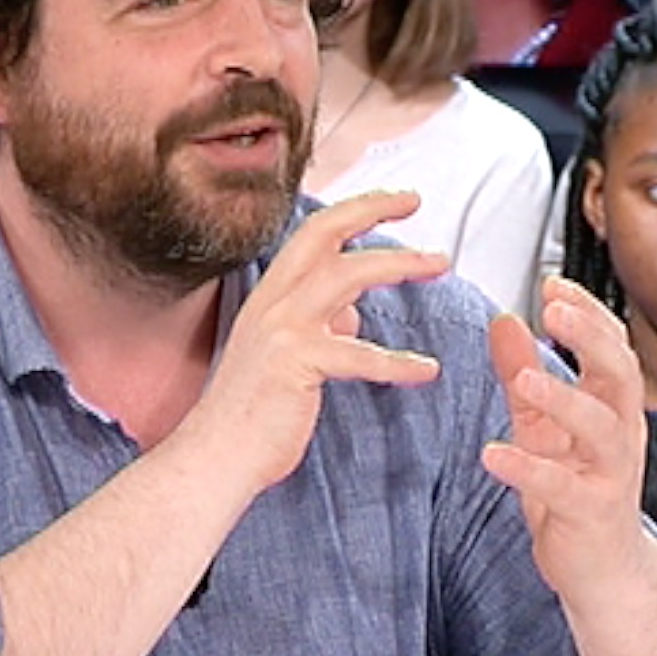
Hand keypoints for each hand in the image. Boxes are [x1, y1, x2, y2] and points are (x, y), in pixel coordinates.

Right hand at [184, 189, 449, 493]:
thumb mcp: (286, 355)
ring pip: (347, 275)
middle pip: (325, 234)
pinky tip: (426, 369)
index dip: (354, 209)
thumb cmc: (254, 413)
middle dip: (372, 208)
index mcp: (271, 297)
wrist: (216, 457)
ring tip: (441, 263)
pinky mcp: (294, 364)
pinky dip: (398, 362)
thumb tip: (351, 310)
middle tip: (415, 198)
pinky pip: (359, 355)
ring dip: (400, 264)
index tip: (396, 200)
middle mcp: (272, 302)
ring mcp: (281, 330)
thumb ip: (319, 325)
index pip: (313, 234)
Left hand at [481, 275, 649, 595]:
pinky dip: (529, 470)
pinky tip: (494, 454)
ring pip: (601, 429)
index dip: (588, 313)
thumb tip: (504, 318)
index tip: (554, 283)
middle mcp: (621, 434)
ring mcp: (612, 475)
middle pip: (621, 374)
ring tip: (524, 378)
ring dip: (564, 398)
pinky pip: (564, 489)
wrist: (602, 572)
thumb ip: (522, 371)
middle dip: (590, 338)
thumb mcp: (543, 424)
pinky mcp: (591, 514)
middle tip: (554, 308)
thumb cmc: (574, 490)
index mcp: (613, 407)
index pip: (613, 347)